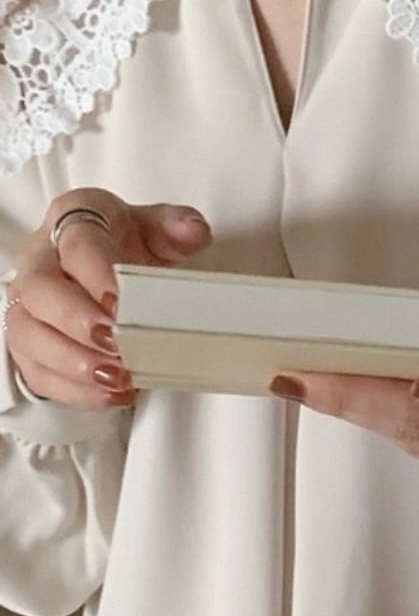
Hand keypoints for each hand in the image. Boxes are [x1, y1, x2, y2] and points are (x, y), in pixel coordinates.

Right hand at [4, 188, 212, 407]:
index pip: (76, 244)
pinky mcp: (30, 343)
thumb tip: (192, 231)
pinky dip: (73, 389)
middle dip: (76, 321)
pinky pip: (36, 370)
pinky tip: (109, 394)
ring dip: (73, 361)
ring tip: (115, 377)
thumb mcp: (156, 227)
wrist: (107, 265)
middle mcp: (39, 261)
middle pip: (39, 291)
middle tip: (114, 342)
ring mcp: (29, 304)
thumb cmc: (126, 243)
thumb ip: (177, 225)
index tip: (120, 303)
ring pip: (29, 335)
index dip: (96, 273)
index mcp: (73, 221)